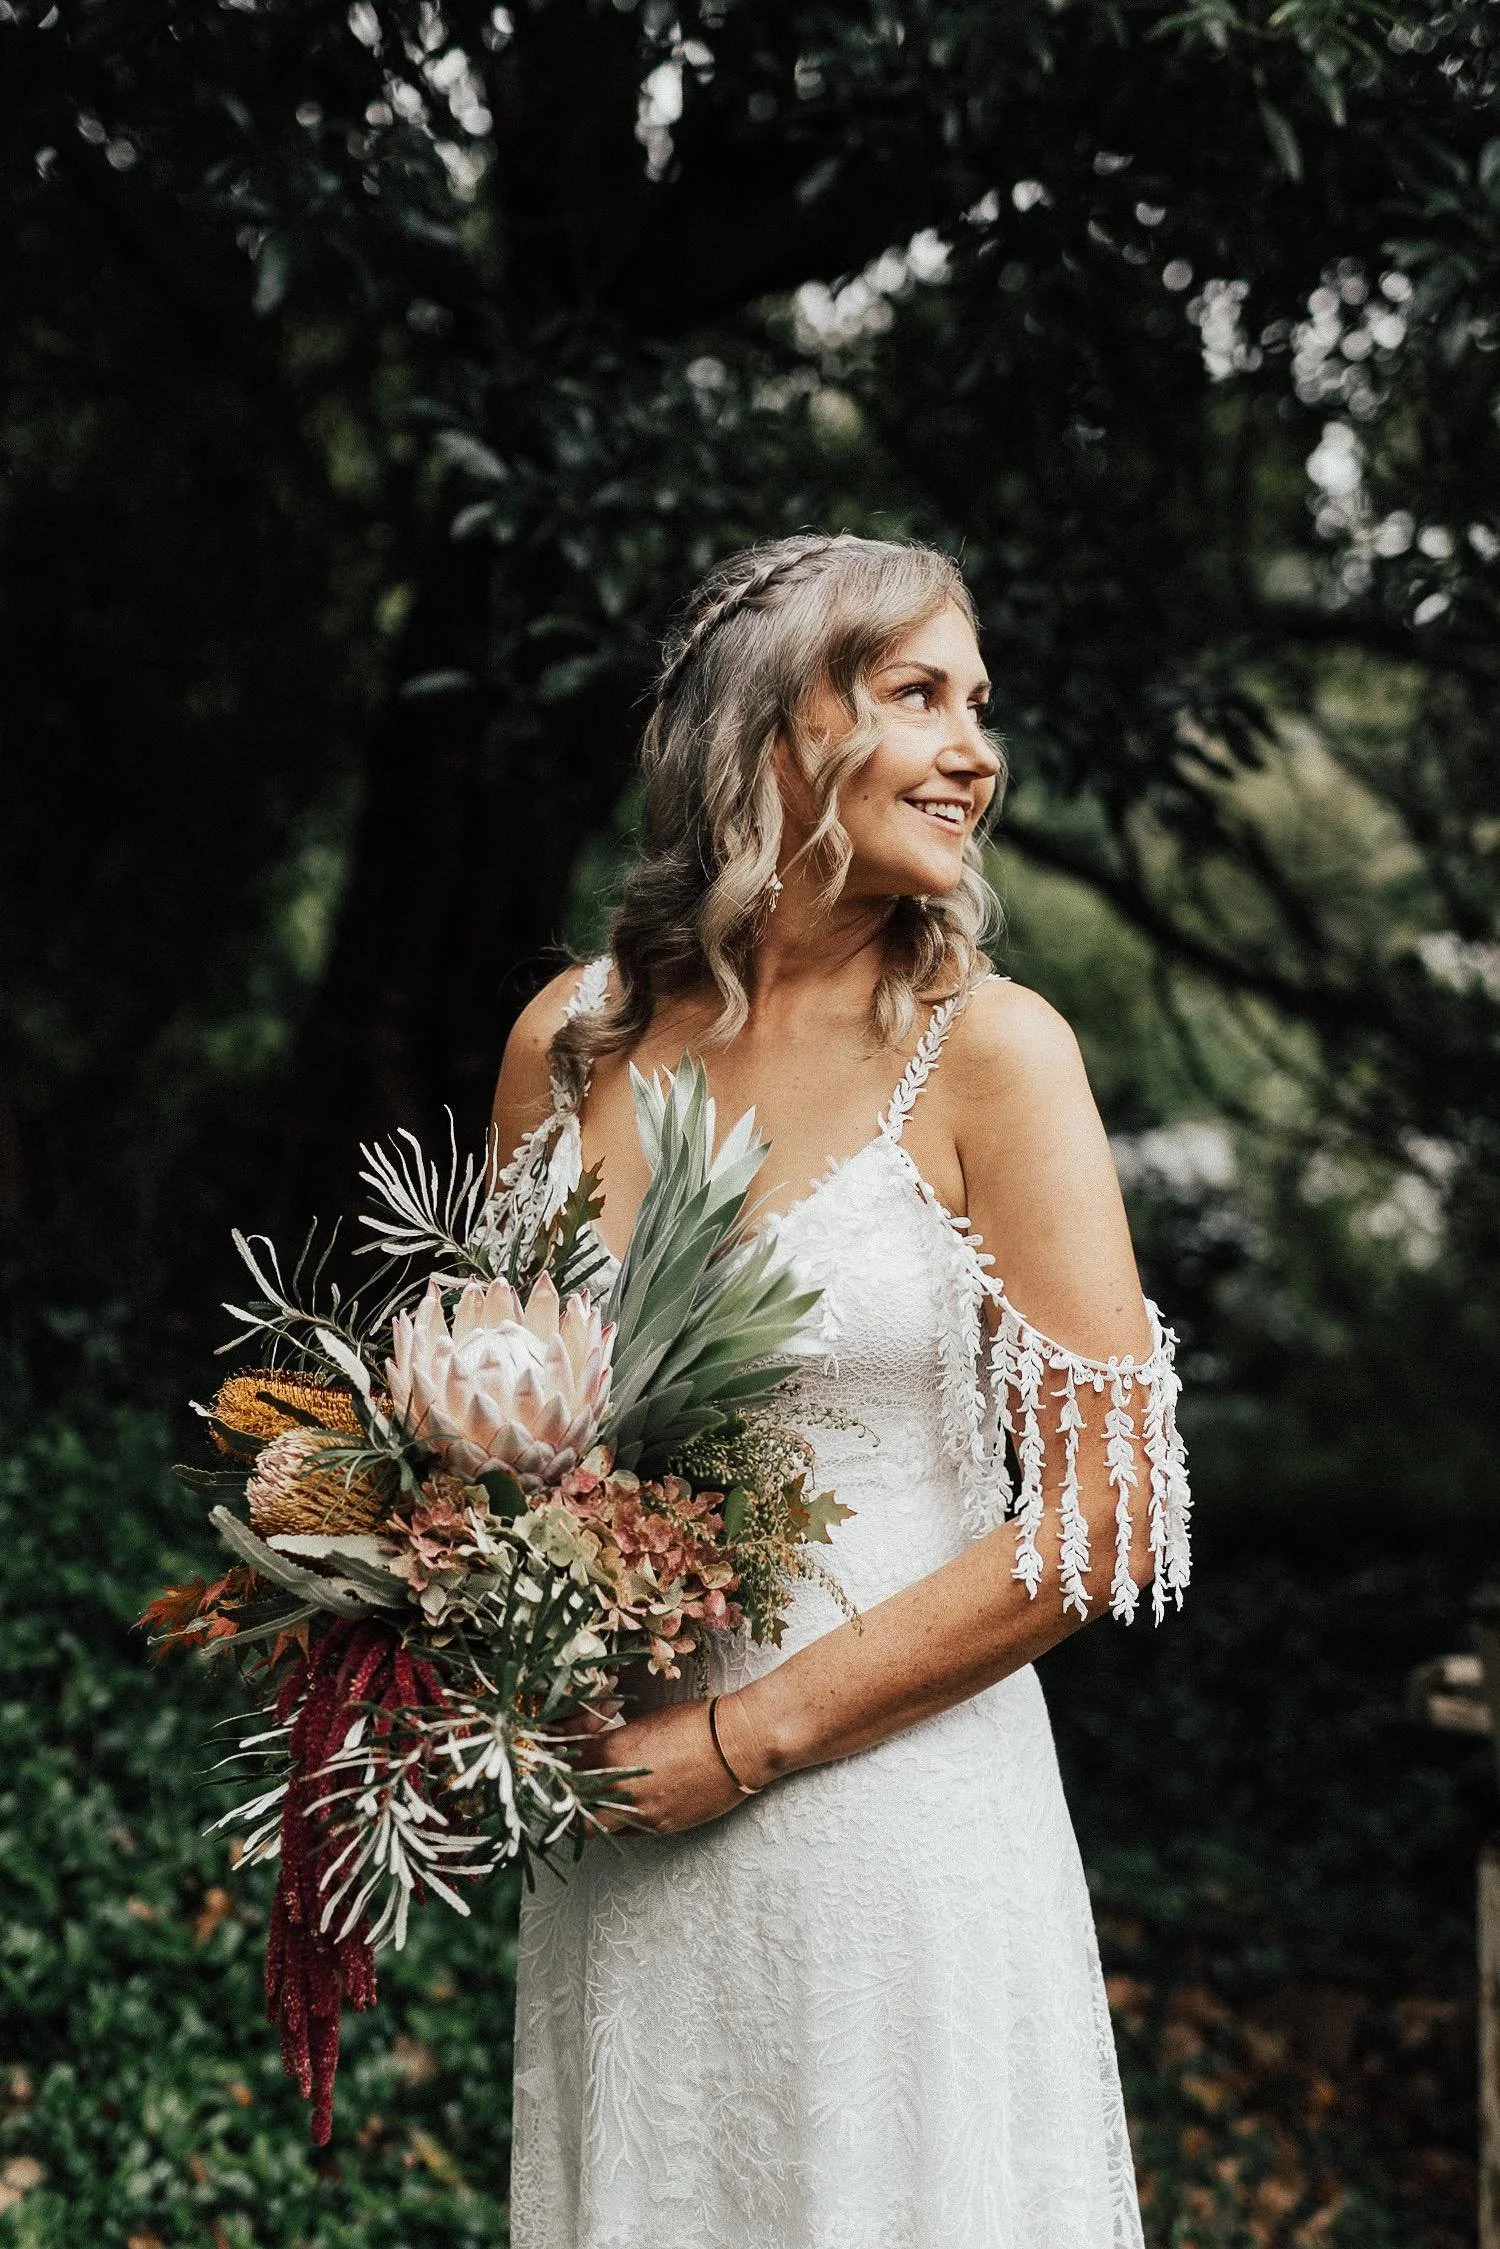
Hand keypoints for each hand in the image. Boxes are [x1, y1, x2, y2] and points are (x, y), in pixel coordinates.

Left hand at [572, 1697, 750, 1836]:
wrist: (738, 1743)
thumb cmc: (696, 1722)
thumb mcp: (644, 1723)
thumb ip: (613, 1742)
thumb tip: (597, 1752)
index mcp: (612, 1752)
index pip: (566, 1761)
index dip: (567, 1752)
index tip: (579, 1745)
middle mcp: (619, 1787)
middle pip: (571, 1799)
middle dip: (569, 1788)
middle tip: (576, 1778)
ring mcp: (639, 1812)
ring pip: (592, 1826)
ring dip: (589, 1813)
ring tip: (598, 1798)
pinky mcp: (659, 1827)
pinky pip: (625, 1831)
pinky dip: (619, 1821)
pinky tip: (628, 1805)